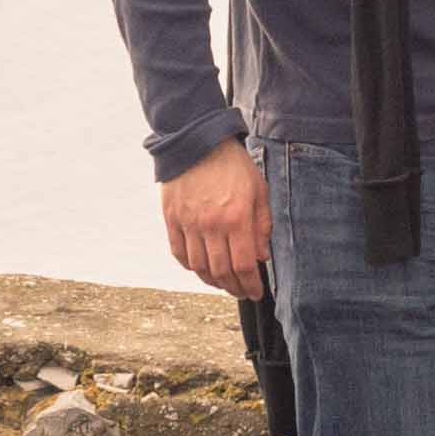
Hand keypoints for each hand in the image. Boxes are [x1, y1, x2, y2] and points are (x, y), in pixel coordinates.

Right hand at [162, 138, 270, 299]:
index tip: (256, 293)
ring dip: (212, 281)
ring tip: (223, 284)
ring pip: (198, 266)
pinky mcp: (171, 218)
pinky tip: (200, 269)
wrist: (198, 142)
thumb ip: (262, 226)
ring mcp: (188, 223)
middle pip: (221, 271)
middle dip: (234, 288)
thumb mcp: (259, 191)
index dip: (251, 284)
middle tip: (241, 292)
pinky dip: (190, 266)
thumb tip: (262, 257)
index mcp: (237, 217)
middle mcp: (211, 224)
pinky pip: (178, 252)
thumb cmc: (233, 165)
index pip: (244, 264)